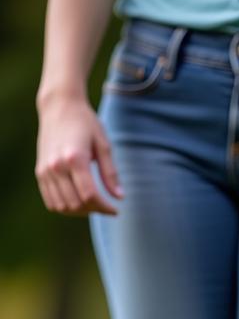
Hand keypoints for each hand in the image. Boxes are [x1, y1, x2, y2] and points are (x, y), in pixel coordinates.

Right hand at [36, 94, 121, 215]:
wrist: (59, 106)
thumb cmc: (86, 123)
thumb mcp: (103, 145)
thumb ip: (110, 173)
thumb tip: (120, 197)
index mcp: (75, 158)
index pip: (90, 195)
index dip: (105, 208)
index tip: (116, 210)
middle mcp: (56, 166)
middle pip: (76, 204)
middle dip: (94, 210)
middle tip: (106, 206)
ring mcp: (45, 169)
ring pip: (62, 206)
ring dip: (80, 212)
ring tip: (93, 205)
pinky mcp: (40, 171)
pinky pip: (50, 201)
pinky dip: (65, 207)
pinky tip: (78, 202)